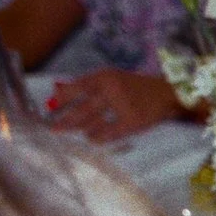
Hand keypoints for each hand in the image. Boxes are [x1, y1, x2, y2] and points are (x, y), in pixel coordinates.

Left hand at [46, 68, 187, 140]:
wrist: (166, 92)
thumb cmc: (135, 86)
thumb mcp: (111, 78)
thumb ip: (88, 84)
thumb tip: (58, 90)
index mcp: (104, 77)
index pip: (76, 88)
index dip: (61, 99)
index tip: (49, 108)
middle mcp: (112, 90)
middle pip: (82, 108)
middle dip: (66, 120)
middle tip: (53, 129)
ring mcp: (123, 106)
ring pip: (95, 121)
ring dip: (82, 129)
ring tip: (75, 134)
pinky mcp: (132, 121)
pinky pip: (111, 132)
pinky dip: (99, 136)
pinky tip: (93, 139)